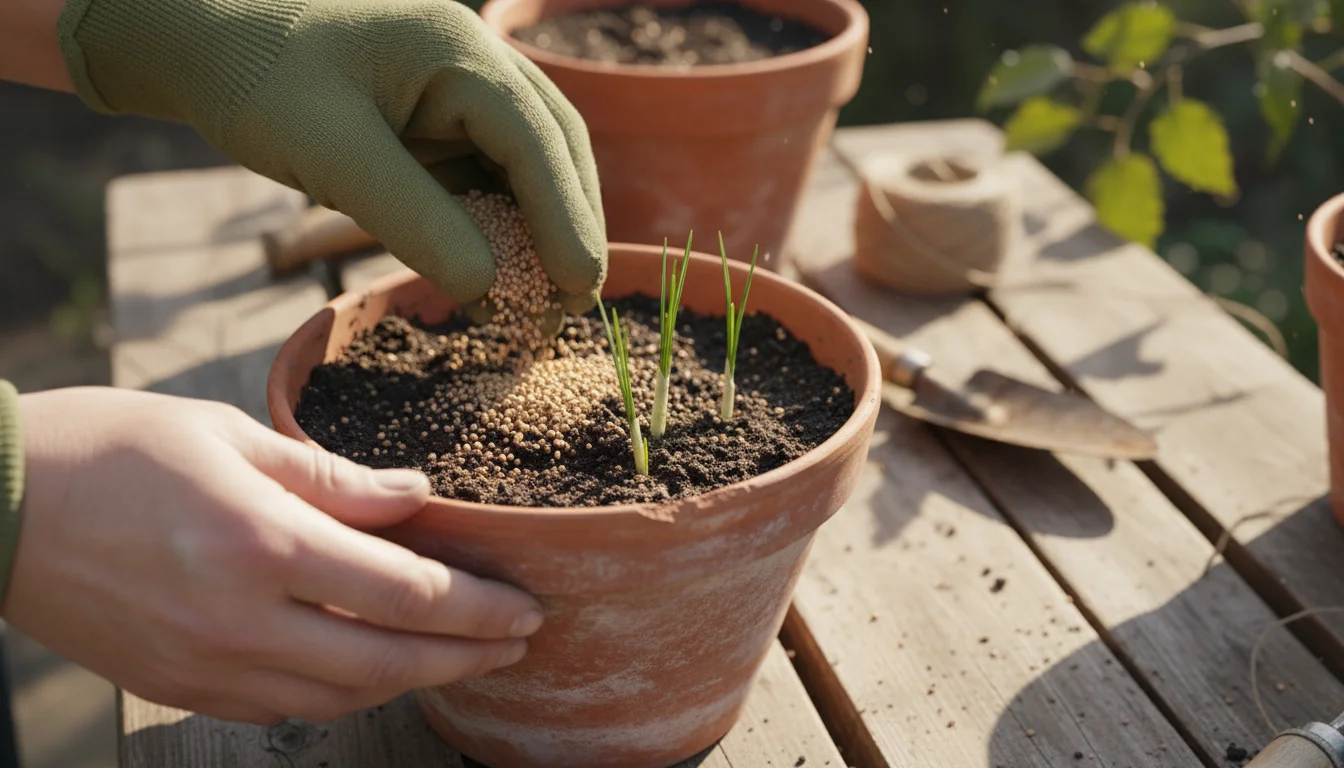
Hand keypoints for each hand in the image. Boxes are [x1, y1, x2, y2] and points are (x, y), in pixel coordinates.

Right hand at [6, 387, 541, 723]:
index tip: (526, 605)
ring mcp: (210, 666)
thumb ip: (334, 477)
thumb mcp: (231, 437)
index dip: (479, 607)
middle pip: (390, 659)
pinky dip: (345, 692)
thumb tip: (417, 493)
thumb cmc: (113, 449)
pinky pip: (287, 708)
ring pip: (343, 695)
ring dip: (414, 680)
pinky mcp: (182, 687)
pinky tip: (375, 669)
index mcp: (262, 544)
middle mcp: (243, 620)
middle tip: (521, 642)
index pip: (407, 593)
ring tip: (464, 659)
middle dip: (469, 656)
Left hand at [58, 0, 606, 318]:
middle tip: (575, 303)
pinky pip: (487, 175)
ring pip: (529, 165)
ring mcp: (460, 90)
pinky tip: (500, 271)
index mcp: (457, 49)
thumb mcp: (331, 154)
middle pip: (554, 148)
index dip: (567, 216)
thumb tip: (489, 288)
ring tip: (547, 298)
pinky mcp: (439, 120)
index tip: (580, 286)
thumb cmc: (257, 81)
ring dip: (542, 230)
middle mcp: (475, 63)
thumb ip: (414, 220)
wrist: (202, 45)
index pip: (537, 139)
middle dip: (570, 225)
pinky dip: (501, 225)